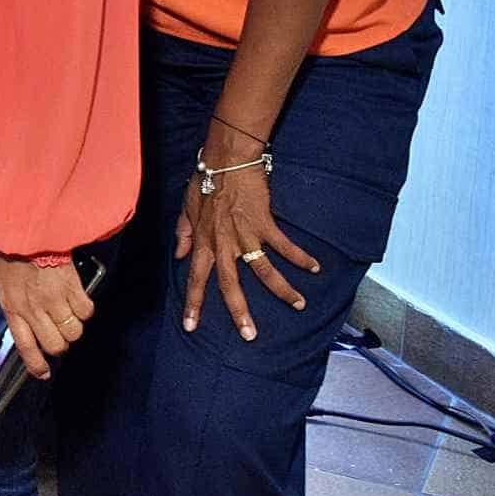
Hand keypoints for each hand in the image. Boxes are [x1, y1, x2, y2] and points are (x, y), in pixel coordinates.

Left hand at [0, 254, 96, 379]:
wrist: (28, 227)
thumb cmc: (9, 248)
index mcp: (13, 307)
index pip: (26, 346)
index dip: (36, 365)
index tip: (43, 372)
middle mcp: (35, 309)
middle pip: (56, 345)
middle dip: (59, 345)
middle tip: (57, 333)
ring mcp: (56, 300)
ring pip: (73, 332)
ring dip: (73, 328)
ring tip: (68, 317)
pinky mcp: (73, 288)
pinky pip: (86, 311)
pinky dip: (84, 310)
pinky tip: (78, 301)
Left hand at [176, 153, 319, 340]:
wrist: (225, 159)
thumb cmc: (203, 180)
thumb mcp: (186, 207)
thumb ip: (184, 233)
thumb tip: (180, 255)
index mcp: (203, 241)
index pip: (195, 278)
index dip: (193, 303)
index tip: (190, 326)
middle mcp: (222, 243)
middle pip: (230, 284)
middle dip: (239, 312)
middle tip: (250, 336)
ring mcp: (244, 234)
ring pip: (263, 270)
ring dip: (283, 290)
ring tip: (299, 304)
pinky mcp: (263, 222)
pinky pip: (284, 245)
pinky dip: (300, 257)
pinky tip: (314, 267)